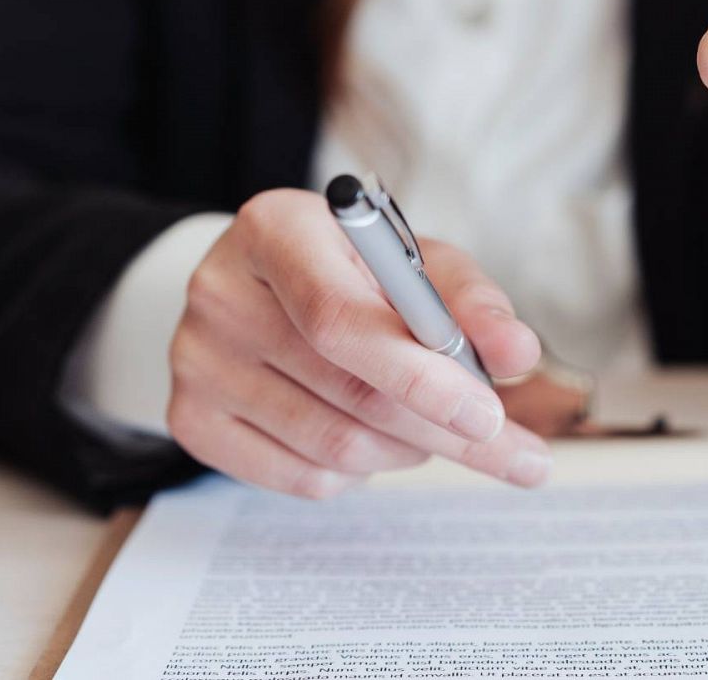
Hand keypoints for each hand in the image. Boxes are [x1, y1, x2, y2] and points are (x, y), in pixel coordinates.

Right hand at [167, 189, 550, 497]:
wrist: (263, 287)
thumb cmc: (353, 271)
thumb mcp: (415, 263)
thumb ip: (471, 302)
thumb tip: (516, 353)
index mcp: (276, 229)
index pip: (341, 321)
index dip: (421, 376)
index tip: (489, 414)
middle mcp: (220, 292)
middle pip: (349, 392)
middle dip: (444, 429)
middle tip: (511, 451)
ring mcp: (195, 361)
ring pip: (334, 447)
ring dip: (406, 450)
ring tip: (428, 426)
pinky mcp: (191, 420)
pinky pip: (302, 479)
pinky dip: (359, 473)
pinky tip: (371, 438)